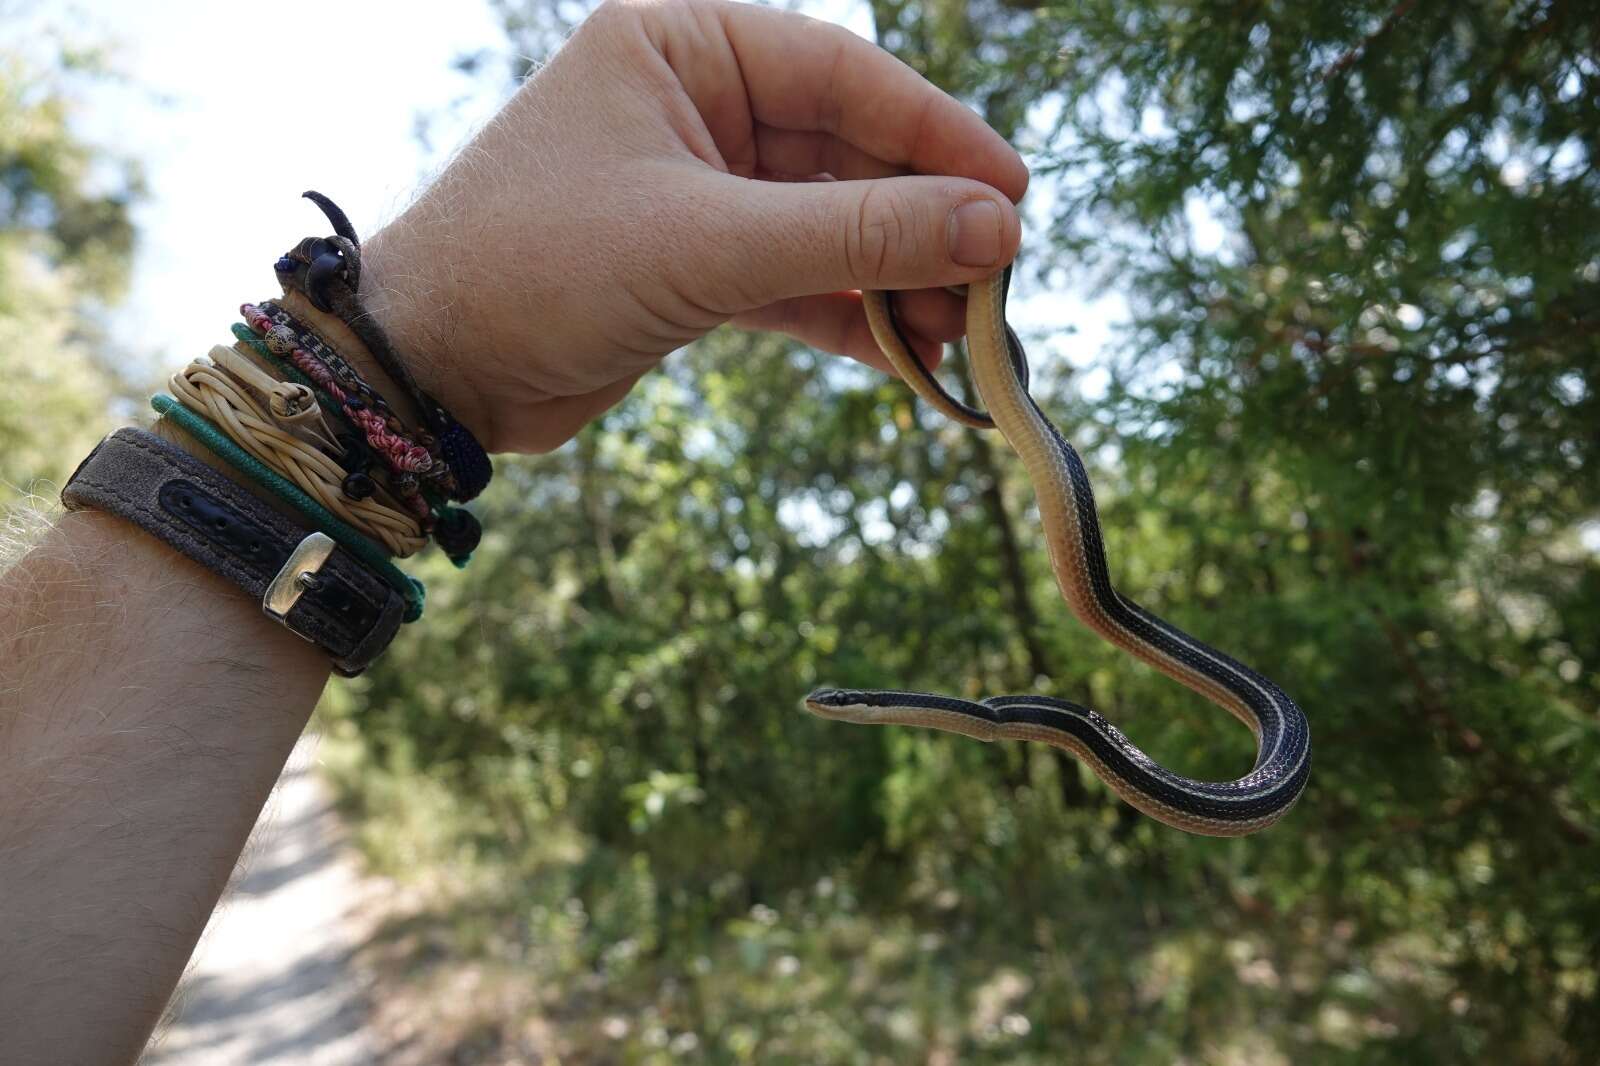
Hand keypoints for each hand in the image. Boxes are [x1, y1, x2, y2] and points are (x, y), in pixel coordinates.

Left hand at [362, 0, 1026, 452]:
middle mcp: (696, 104)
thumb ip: (856, 236)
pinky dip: (850, 317)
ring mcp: (697, 187)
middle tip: (995, 281)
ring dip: (895, 278)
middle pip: (848, 152)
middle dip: (922, 222)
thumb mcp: (709, 244)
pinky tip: (908, 359)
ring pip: (829, 223)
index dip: (939, 136)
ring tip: (959, 334)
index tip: (1014, 195)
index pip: (845, 75)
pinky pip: (798, 279)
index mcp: (683, 44)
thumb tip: (996, 232)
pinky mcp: (694, 265)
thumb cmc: (539, 266)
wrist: (432, 369)